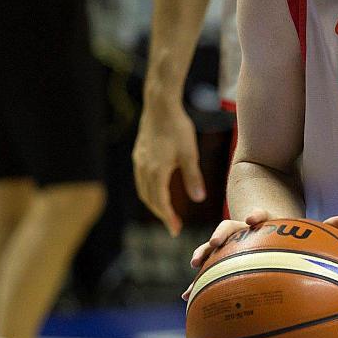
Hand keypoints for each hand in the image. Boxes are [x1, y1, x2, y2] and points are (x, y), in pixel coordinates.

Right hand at [134, 95, 204, 236]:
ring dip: (153, 203)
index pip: (161, 202)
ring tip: (165, 211)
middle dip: (160, 214)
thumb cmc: (178, 128)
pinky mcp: (138, 154)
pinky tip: (157, 189)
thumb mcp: (189, 153)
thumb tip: (199, 199)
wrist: (160, 106)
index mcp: (156, 172)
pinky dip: (148, 190)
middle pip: (149, 199)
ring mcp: (139, 161)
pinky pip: (140, 179)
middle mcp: (144, 169)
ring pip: (143, 190)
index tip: (175, 230)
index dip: (168, 218)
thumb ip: (193, 177)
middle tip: (172, 225)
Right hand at [188, 209, 337, 270]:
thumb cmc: (288, 236)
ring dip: (203, 254)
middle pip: (227, 228)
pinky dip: (197, 283)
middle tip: (216, 243)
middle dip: (220, 234)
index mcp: (261, 223)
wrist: (266, 231)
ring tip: (195, 265)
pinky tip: (187, 297)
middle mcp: (241, 231)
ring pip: (212, 249)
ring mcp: (228, 247)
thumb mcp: (303, 232)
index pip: (257, 216)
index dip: (255, 215)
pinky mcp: (221, 263)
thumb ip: (323, 228)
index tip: (253, 218)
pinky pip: (207, 273)